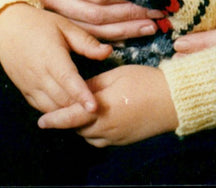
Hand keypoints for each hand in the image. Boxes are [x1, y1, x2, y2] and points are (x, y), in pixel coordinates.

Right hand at [0, 2, 109, 114]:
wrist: (7, 27)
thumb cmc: (39, 24)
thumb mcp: (64, 26)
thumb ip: (86, 42)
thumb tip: (108, 52)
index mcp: (51, 56)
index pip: (68, 81)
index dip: (82, 96)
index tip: (95, 108)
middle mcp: (39, 75)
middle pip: (62, 99)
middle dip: (80, 108)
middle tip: (100, 109)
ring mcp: (30, 85)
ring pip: (51, 108)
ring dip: (68, 111)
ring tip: (86, 110)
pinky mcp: (24, 91)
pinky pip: (41, 107)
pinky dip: (55, 110)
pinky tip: (68, 108)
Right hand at [23, 0, 164, 39]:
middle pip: (95, 15)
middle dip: (131, 15)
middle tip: (160, 12)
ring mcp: (52, 7)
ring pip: (92, 28)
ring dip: (124, 29)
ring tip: (152, 26)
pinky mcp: (59, 12)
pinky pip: (87, 29)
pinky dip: (111, 33)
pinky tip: (133, 30)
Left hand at [38, 65, 177, 146]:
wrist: (174, 101)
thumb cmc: (146, 82)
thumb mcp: (118, 75)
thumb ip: (95, 84)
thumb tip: (80, 89)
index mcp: (102, 109)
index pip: (71, 117)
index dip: (55, 119)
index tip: (41, 121)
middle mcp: (105, 127)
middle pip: (78, 128)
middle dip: (70, 119)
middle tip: (68, 105)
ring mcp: (115, 137)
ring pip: (89, 136)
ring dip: (83, 126)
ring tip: (86, 110)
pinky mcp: (124, 141)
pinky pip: (102, 139)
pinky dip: (96, 131)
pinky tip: (102, 117)